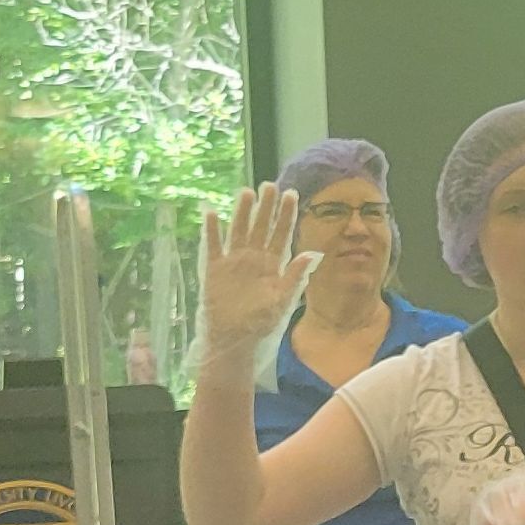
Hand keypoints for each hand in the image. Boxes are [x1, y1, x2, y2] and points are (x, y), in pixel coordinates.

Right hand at [198, 182, 318, 354]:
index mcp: (272, 264)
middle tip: (270, 185)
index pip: (280, 234)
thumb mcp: (282, 300)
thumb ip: (295, 276)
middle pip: (260, 226)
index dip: (286, 215)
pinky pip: (213, 246)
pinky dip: (212, 231)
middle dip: (266, 207)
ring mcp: (233, 262)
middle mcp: (253, 259)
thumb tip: (312, 255)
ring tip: (247, 192)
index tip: (292, 194)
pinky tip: (212, 213)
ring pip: (238, 230)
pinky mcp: (214, 269)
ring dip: (242, 212)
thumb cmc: (261, 323)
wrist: (235, 339)